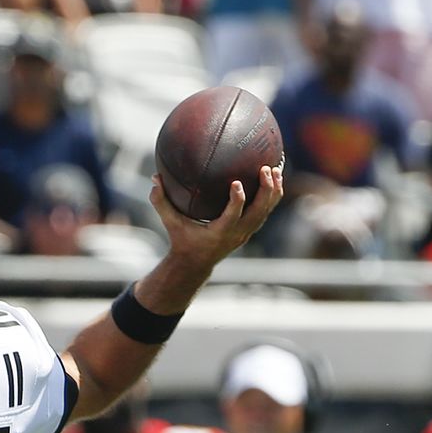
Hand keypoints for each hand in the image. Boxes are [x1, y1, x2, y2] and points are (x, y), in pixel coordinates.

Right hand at [150, 164, 283, 269]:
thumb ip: (161, 202)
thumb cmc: (181, 239)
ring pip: (266, 211)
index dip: (237, 200)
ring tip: (276, 169)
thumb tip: (155, 178)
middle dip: (265, 191)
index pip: (233, 216)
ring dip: (273, 191)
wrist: (195, 263)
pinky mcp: (249, 229)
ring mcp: (245, 232)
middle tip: (266, 170)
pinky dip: (271, 196)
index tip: (237, 183)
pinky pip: (265, 211)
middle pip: (258, 212)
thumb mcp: (170, 222)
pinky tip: (275, 178)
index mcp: (219, 232)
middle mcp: (236, 233)